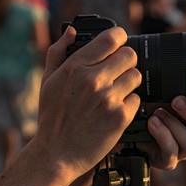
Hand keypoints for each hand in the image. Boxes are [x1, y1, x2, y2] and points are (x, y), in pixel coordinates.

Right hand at [34, 26, 140, 179]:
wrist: (57, 154)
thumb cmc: (52, 118)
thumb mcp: (47, 81)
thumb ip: (58, 51)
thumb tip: (72, 30)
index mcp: (75, 67)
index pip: (111, 38)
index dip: (120, 37)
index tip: (120, 41)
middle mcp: (93, 80)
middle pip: (130, 55)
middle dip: (126, 61)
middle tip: (119, 71)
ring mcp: (108, 99)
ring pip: (136, 76)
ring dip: (129, 82)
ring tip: (117, 92)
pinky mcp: (120, 117)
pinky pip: (137, 100)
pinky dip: (129, 104)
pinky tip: (116, 110)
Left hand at [138, 93, 185, 169]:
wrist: (134, 134)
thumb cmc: (151, 114)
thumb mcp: (163, 99)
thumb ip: (174, 92)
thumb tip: (175, 78)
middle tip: (177, 101)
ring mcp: (184, 151)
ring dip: (173, 124)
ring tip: (157, 113)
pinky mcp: (169, 161)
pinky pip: (171, 152)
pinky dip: (162, 135)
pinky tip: (152, 124)